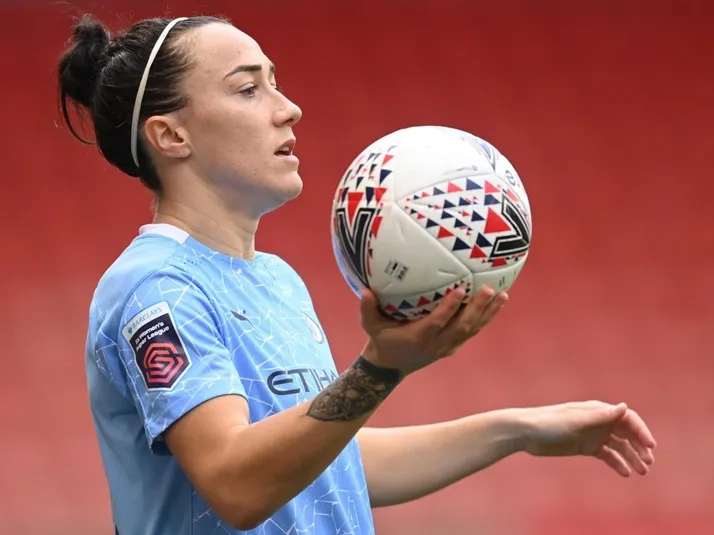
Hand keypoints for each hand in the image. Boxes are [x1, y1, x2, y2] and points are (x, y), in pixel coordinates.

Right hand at [359, 285, 507, 375]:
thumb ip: (367, 309)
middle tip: (489, 290)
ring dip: (488, 314)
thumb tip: (364, 290)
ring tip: (502, 295)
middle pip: (461, 327)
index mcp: (418, 337)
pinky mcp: (452, 347)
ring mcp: (447, 347)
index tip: (461, 290)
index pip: (437, 322)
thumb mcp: (370, 326)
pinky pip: (471, 333)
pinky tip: (496, 305)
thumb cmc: (381, 341)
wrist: (391, 367)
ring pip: (471, 330)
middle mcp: (436, 344)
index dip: (450, 308)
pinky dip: (484, 320)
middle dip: (477, 310)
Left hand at [518, 401, 656, 476]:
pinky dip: (617, 463)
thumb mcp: (576, 421)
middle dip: (640, 446)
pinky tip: (625, 473)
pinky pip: (606, 455)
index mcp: (597, 411)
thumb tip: (624, 406)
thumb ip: (600, 416)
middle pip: (626, 433)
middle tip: (648, 463)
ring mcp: (592, 434)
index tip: (650, 446)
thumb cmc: (549, 423)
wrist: (526, 433)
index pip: (627, 419)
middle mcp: (598, 421)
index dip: (641, 431)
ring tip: (642, 471)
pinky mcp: (585, 446)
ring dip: (632, 457)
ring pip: (619, 446)